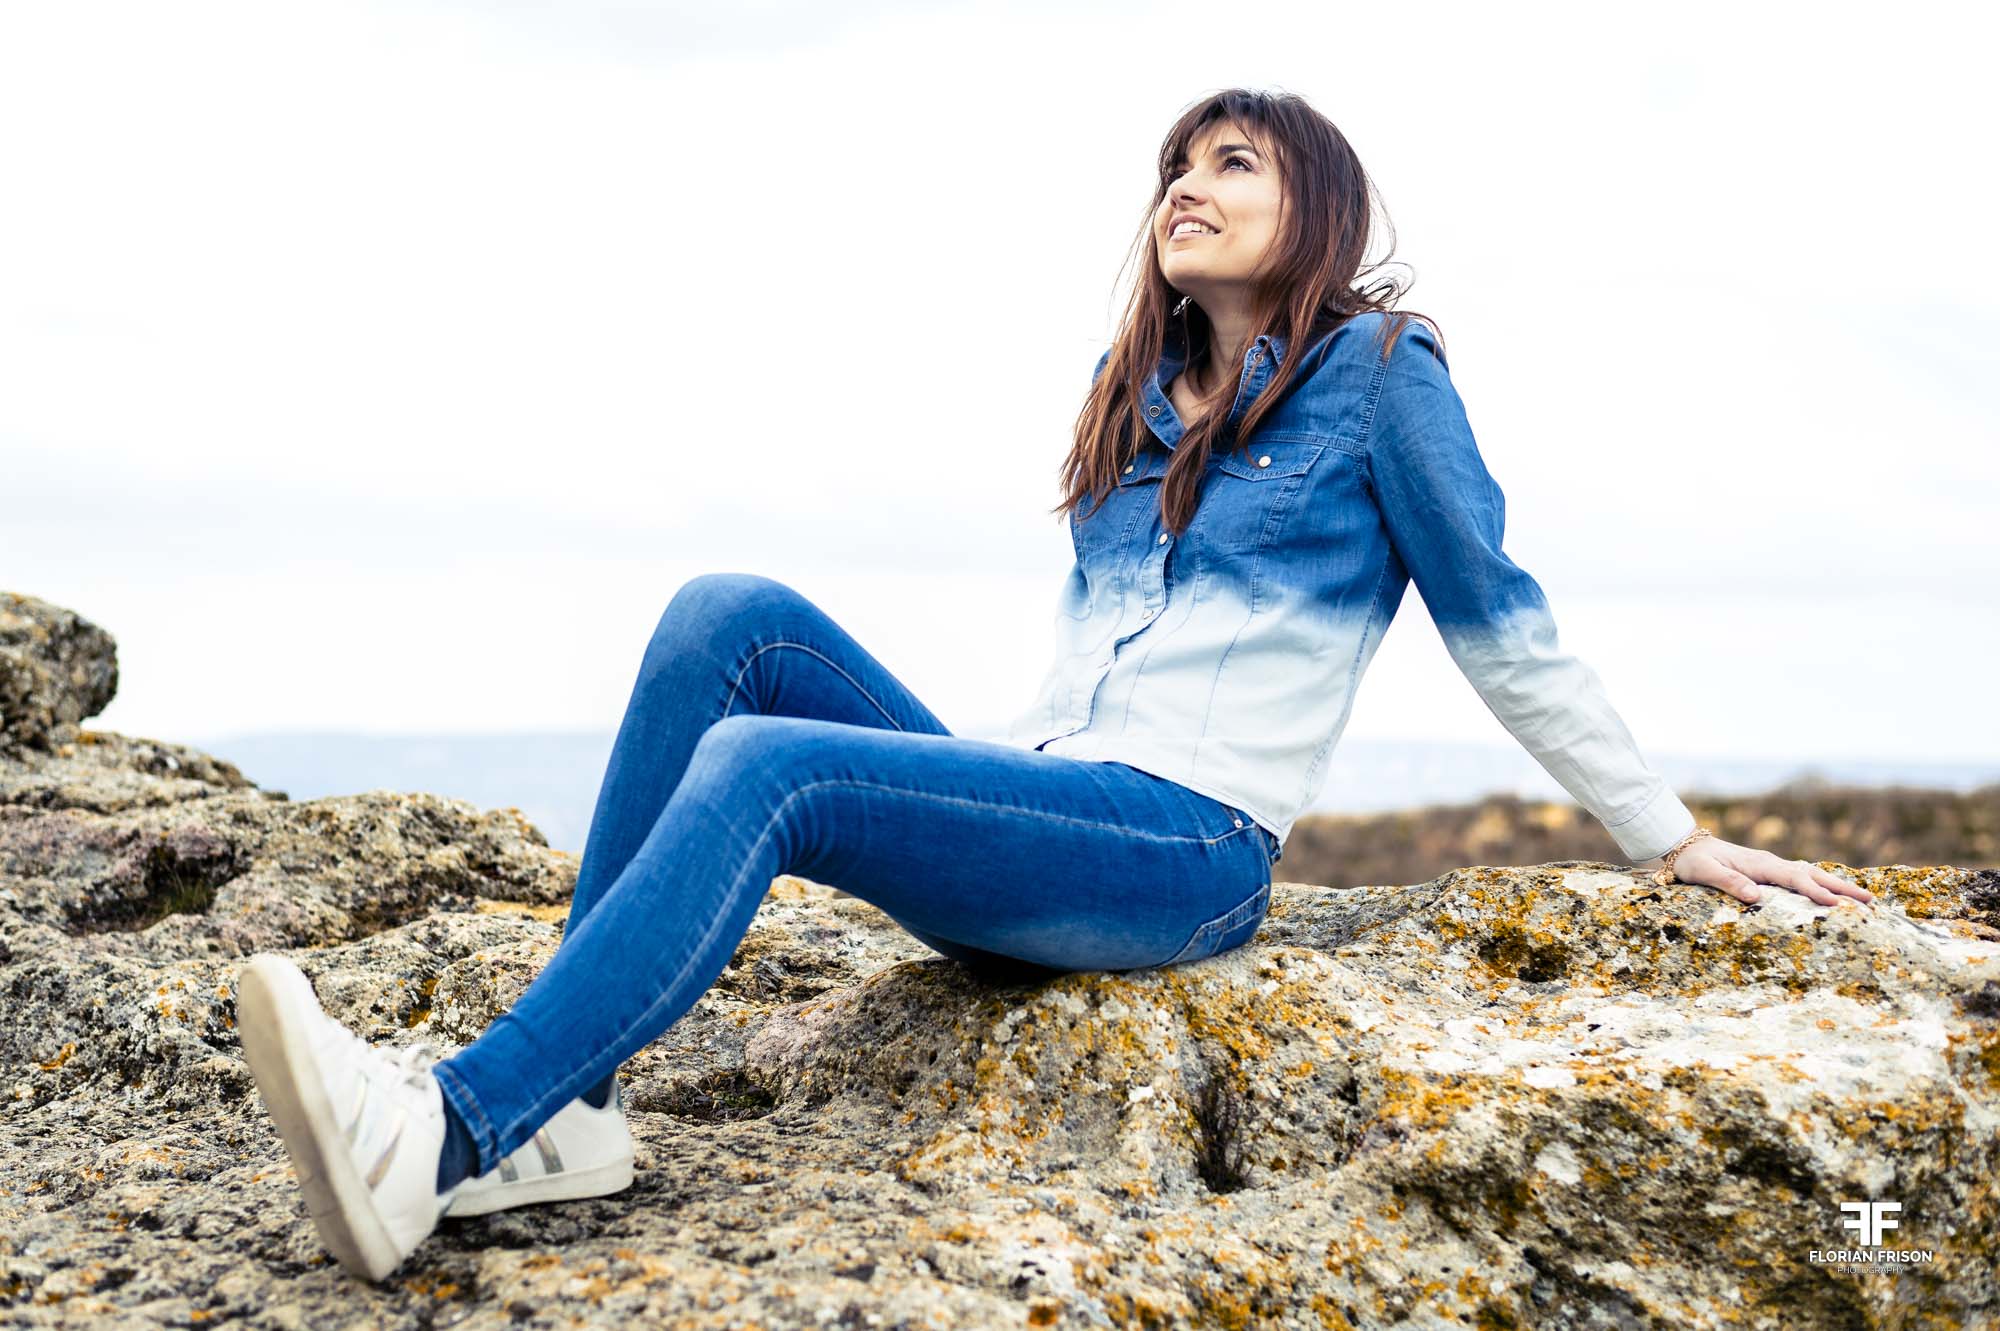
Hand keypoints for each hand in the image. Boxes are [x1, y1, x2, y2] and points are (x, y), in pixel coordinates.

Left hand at [1666, 837, 1874, 908]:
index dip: (1816, 892)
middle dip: (1841, 888)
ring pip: (1811, 874)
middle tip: (1870, 901)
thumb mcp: (1706, 873)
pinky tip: (1832, 893)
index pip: (1795, 879)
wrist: (1685, 846)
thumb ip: (1729, 883)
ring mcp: (1771, 866)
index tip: (1837, 905)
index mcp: (1760, 864)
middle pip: (1812, 874)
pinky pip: (1801, 877)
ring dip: (1836, 886)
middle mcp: (1771, 863)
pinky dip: (1821, 884)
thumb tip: (1757, 896)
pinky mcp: (1768, 870)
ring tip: (1863, 899)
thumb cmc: (1694, 862)